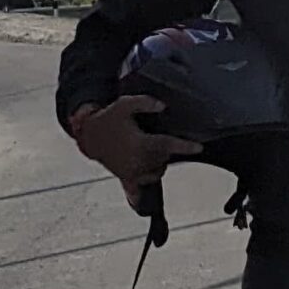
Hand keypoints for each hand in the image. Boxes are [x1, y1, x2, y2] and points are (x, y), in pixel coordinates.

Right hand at [70, 95, 201, 209]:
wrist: (89, 135)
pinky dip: (148, 179)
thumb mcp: (125, 104)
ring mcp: (132, 172)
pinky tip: (147, 178)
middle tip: (153, 135)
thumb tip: (163, 106)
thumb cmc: (109, 118)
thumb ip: (145, 102)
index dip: (185, 146)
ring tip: (148, 148)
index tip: (199, 147)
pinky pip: (143, 186)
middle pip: (164, 158)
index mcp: (141, 144)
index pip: (168, 145)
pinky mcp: (126, 178)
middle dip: (165, 149)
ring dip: (158, 161)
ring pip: (157, 171)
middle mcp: (138, 161)